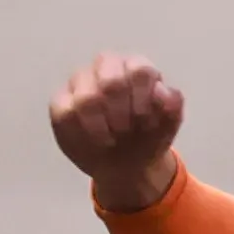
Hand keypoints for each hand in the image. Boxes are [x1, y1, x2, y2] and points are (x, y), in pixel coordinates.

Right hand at [52, 53, 187, 213]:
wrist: (127, 166)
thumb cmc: (147, 138)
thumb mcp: (168, 126)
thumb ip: (173, 106)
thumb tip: (162, 90)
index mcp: (136, 67)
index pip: (140, 70)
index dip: (143, 99)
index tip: (145, 121)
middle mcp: (107, 67)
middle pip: (111, 80)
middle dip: (121, 114)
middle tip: (125, 131)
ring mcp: (81, 82)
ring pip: (86, 97)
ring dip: (102, 126)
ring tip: (111, 139)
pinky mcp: (61, 101)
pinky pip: (66, 113)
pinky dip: (83, 133)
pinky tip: (94, 141)